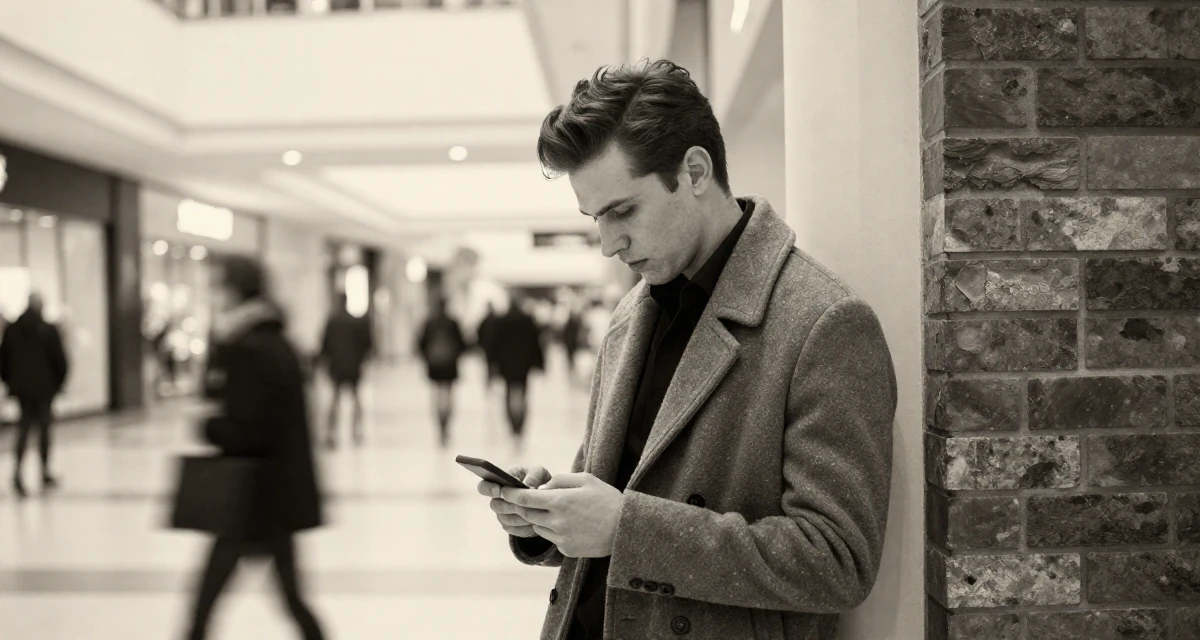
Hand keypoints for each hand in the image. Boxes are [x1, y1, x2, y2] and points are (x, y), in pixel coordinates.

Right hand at [478, 466, 551, 537]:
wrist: (546, 498)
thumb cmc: (539, 481)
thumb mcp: (539, 472)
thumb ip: (533, 475)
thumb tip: (528, 486)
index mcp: (500, 481)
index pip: (483, 486)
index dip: (489, 489)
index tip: (499, 490)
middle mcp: (498, 499)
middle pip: (495, 505)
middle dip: (510, 505)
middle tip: (525, 504)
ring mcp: (502, 514)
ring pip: (505, 519)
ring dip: (520, 516)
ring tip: (536, 512)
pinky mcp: (509, 526)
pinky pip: (512, 529)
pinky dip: (524, 526)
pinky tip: (535, 521)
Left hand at [500, 473, 624, 558]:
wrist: (625, 529)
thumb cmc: (607, 499)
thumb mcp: (586, 480)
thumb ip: (559, 480)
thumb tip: (540, 487)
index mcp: (561, 501)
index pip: (525, 498)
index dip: (511, 494)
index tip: (503, 490)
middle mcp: (557, 521)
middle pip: (527, 514)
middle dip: (520, 506)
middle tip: (518, 500)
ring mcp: (561, 538)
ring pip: (537, 526)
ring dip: (537, 518)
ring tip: (553, 510)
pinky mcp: (566, 549)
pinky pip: (551, 538)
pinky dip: (553, 530)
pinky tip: (569, 524)